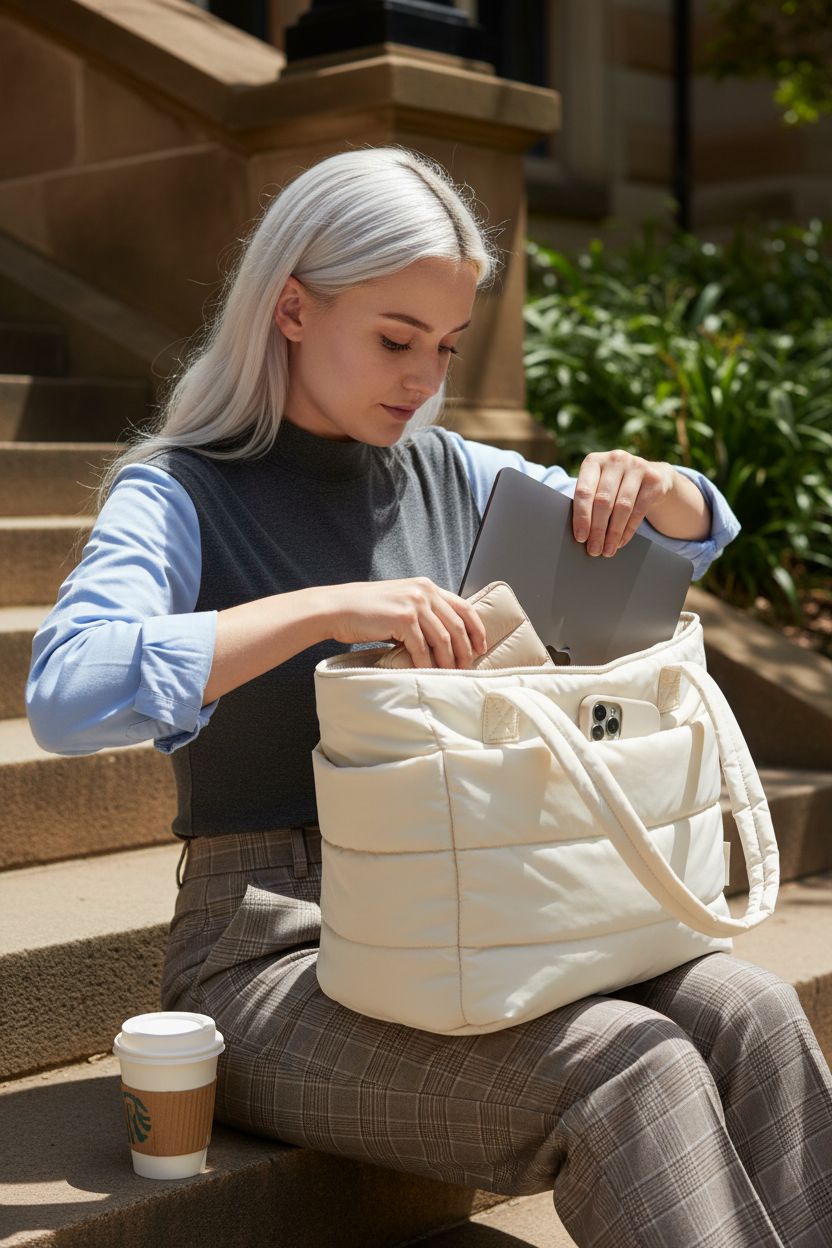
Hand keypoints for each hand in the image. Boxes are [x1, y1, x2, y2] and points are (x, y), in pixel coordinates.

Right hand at [328, 577, 488, 668]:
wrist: (337, 608)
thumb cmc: (366, 610)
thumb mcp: (400, 602)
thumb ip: (422, 612)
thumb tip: (443, 638)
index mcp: (426, 586)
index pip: (464, 607)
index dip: (476, 629)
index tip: (481, 647)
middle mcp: (424, 591)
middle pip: (457, 626)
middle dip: (465, 650)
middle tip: (467, 668)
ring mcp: (414, 604)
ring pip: (443, 638)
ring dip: (448, 660)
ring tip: (450, 674)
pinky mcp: (402, 619)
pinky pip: (422, 648)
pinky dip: (427, 664)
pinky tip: (427, 673)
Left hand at [572, 450, 675, 556]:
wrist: (649, 474)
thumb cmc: (613, 486)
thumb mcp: (598, 485)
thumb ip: (589, 502)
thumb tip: (580, 535)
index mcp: (593, 461)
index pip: (584, 491)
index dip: (582, 516)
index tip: (580, 538)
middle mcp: (615, 459)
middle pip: (603, 501)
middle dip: (597, 529)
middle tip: (594, 550)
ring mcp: (636, 466)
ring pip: (622, 507)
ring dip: (613, 533)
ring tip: (607, 550)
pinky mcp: (654, 479)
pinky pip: (639, 510)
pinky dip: (628, 530)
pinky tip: (621, 542)